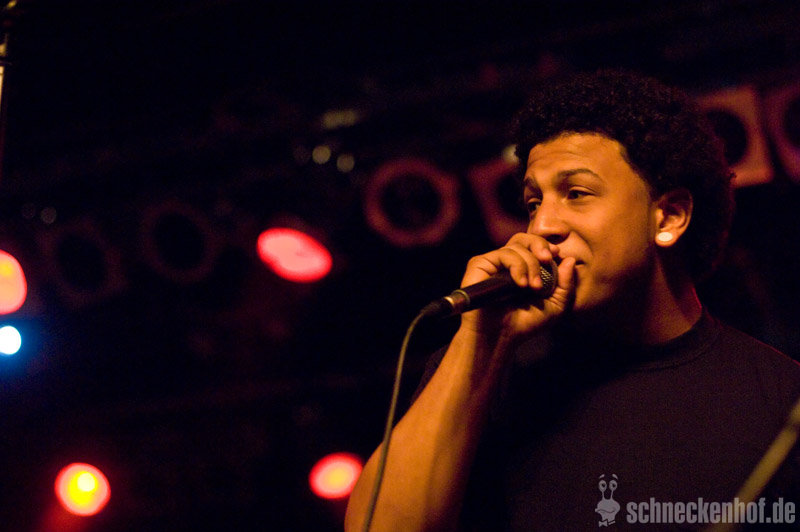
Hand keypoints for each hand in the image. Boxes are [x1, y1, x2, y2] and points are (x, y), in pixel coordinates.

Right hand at [458, 233, 576, 343]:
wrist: (500, 337)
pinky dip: (517, 266)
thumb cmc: (524, 324)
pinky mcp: (479, 264)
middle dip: (539, 245)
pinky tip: (521, 283)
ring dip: (530, 264)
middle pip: (523, 238)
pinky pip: (502, 254)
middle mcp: (507, 263)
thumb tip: (570, 259)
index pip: (534, 246)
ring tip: (533, 286)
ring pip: (516, 247)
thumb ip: (565, 284)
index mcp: (523, 268)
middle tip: (547, 259)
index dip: (545, 246)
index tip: (555, 254)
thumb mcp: (555, 306)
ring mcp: (493, 263)